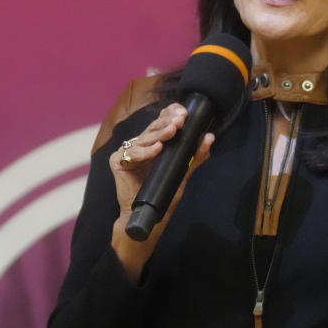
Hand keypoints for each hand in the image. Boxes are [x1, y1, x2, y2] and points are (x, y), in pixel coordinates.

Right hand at [108, 103, 215, 277]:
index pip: (161, 122)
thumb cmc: (163, 194)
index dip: (170, 114)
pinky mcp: (118, 162)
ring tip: (173, 130)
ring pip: (145, 138)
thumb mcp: (183, 172)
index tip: (184, 112)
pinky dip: (146, 151)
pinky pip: (132, 154)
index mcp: (154, 143)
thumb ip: (195, 157)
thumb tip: (209, 137)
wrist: (149, 215)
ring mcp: (128, 153)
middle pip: (153, 128)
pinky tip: (157, 148)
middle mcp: (140, 145)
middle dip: (168, 122)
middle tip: (181, 119)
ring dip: (160, 133)